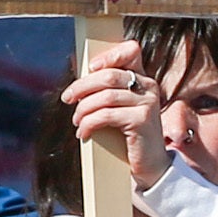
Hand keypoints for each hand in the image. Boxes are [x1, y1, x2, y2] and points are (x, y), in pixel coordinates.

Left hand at [63, 38, 166, 192]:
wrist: (150, 165)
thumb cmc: (130, 135)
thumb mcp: (121, 108)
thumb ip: (108, 91)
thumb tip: (77, 84)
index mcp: (144, 80)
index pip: (131, 51)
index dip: (109, 55)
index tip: (90, 68)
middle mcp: (149, 87)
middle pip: (108, 76)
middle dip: (81, 87)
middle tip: (67, 99)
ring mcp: (148, 103)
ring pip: (104, 97)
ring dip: (83, 110)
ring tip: (77, 121)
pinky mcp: (142, 120)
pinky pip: (106, 115)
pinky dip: (88, 124)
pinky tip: (83, 133)